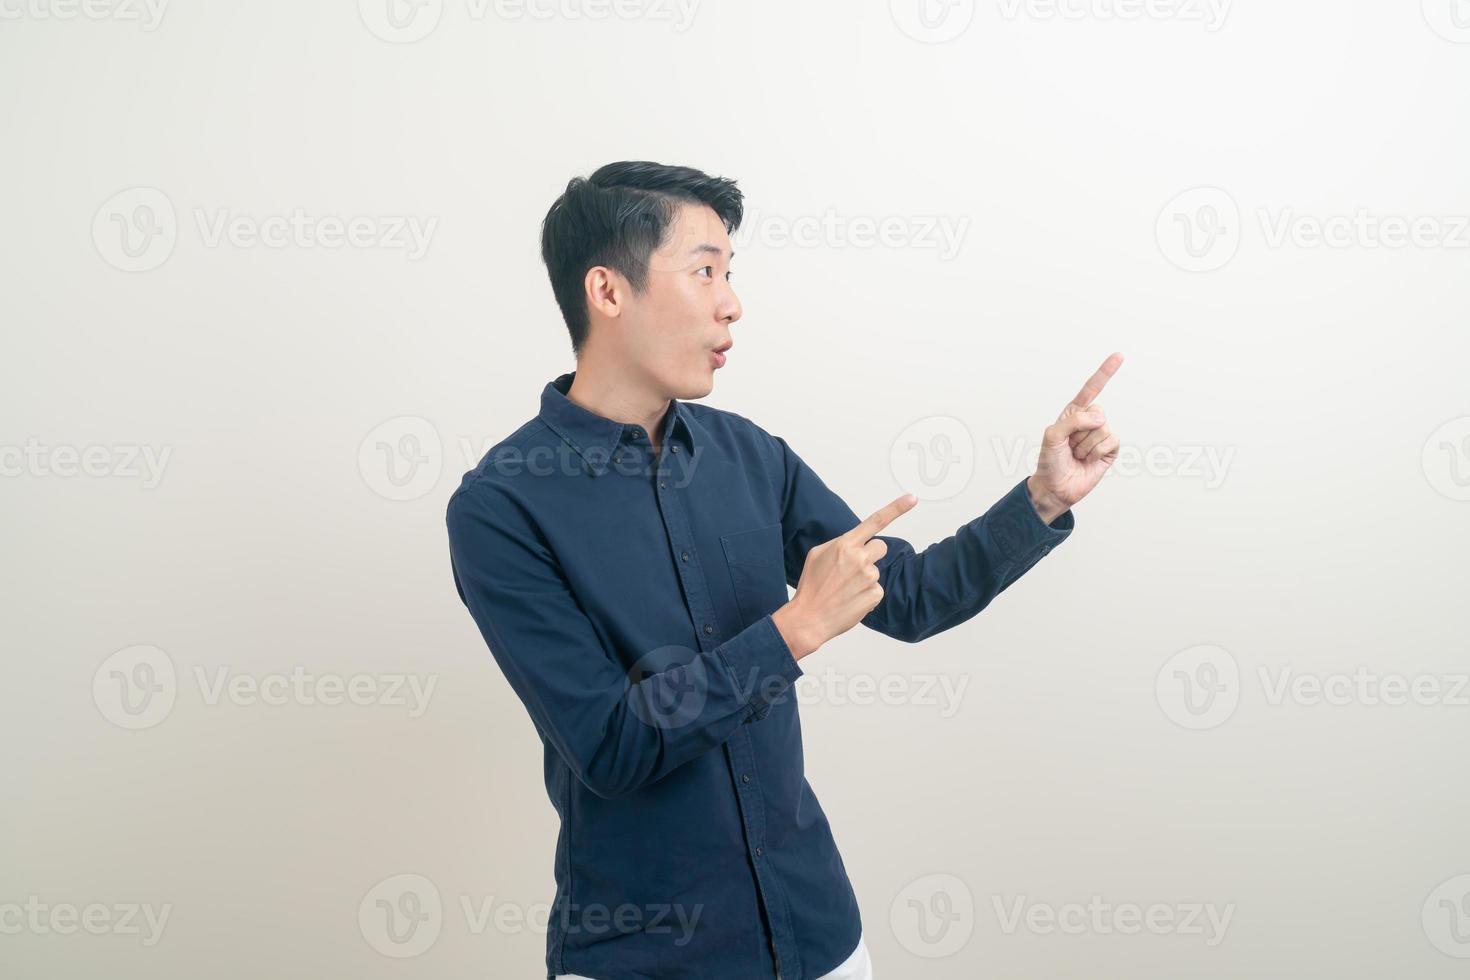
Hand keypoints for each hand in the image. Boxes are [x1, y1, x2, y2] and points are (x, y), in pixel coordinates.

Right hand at [773, 493, 917, 659]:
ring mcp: (869, 577)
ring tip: (845, 589)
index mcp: (845, 544)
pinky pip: (877, 590)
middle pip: (880, 547)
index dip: (896, 508)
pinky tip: (851, 600)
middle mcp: (860, 558)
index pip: (875, 521)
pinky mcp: (875, 595)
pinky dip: (866, 595)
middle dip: (870, 555)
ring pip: (876, 571)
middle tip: (852, 569)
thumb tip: (854, 543)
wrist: (809, 618)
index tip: (912, 498)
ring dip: (864, 578)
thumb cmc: (811, 587)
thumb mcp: (817, 555)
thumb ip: (840, 544)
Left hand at [1027, 352, 1124, 522]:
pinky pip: (1111, 442)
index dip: (1105, 372)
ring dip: (1086, 445)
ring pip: (1102, 429)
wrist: (1056, 487)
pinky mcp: (1110, 450)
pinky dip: (1097, 452)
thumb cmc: (1050, 460)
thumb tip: (1100, 418)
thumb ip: (1073, 420)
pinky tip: (1088, 460)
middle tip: (1070, 446)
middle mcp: (1089, 422)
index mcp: (1074, 413)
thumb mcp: (1052, 435)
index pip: (1091, 389)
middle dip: (1080, 431)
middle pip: (1097, 412)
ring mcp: (1101, 436)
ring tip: (1077, 455)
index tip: (1119, 356)